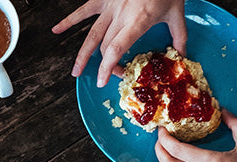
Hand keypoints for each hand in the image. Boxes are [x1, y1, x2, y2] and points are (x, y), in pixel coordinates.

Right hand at [52, 0, 186, 86]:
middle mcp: (121, 15)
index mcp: (138, 20)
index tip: (104, 81)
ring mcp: (110, 6)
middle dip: (106, 65)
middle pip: (105, 46)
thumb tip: (180, 55)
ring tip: (75, 72)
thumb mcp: (177, 12)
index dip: (107, 67)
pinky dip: (69, 20)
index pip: (116, 48)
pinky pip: (84, 11)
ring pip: (91, 35)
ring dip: (82, 56)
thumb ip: (178, 36)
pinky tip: (56, 30)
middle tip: (110, 75)